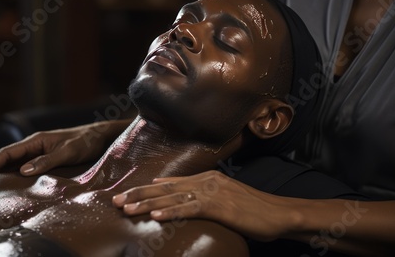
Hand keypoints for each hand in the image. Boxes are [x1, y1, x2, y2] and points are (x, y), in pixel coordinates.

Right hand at [0, 120, 128, 179]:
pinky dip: (18, 175)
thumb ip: (47, 160)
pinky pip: (28, 166)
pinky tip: (16, 186)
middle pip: (9, 158)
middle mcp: (36, 145)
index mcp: (37, 140)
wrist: (101, 136)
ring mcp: (42, 151)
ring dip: (4, 173)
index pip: (8, 152)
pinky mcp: (49, 158)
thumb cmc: (86, 142)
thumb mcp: (68, 151)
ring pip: (17, 163)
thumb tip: (23, 171)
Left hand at [112, 170, 297, 241]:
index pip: (168, 183)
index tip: (125, 194)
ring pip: (172, 197)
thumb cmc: (251, 209)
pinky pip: (190, 208)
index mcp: (204, 178)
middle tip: (115, 201)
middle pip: (165, 188)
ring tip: (127, 209)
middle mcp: (205, 181)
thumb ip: (200, 195)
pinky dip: (171, 211)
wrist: (278, 213)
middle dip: (138, 194)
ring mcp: (212, 192)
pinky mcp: (220, 206)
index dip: (145, 189)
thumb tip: (176, 196)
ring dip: (147, 203)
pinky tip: (156, 215)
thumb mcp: (223, 198)